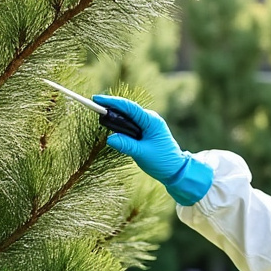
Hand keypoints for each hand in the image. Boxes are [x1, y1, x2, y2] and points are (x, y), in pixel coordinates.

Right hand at [92, 94, 212, 205]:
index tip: (96, 99)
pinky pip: (131, 125)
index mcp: (151, 121)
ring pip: (128, 117)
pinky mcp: (146, 132)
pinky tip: (112, 128)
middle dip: (111, 108)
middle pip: (127, 110)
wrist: (176, 170)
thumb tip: (109, 138)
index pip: (129, 107)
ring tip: (101, 117)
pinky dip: (121, 126)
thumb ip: (126, 145)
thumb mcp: (142, 154)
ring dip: (116, 118)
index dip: (111, 102)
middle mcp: (150, 119)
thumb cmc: (162, 161)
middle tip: (94, 108)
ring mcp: (148, 125)